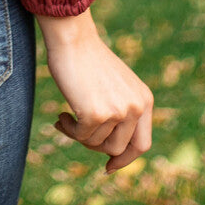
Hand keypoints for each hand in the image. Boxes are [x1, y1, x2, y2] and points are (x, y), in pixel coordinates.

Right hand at [35, 8, 153, 173]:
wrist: (72, 37)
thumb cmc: (88, 59)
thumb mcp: (116, 87)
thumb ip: (121, 113)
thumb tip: (113, 154)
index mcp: (144, 100)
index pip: (142, 145)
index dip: (126, 159)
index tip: (109, 167)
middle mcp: (136, 107)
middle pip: (117, 149)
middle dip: (95, 145)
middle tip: (78, 132)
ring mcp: (117, 111)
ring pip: (97, 144)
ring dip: (79, 135)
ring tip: (66, 118)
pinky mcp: (96, 113)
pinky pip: (80, 136)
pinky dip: (68, 128)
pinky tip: (61, 115)